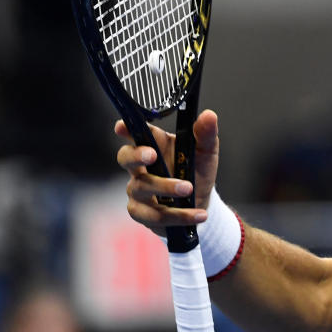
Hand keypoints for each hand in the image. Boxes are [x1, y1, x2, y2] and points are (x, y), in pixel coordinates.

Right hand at [115, 110, 219, 234]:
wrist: (200, 202)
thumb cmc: (197, 171)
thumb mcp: (206, 152)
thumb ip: (205, 135)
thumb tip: (209, 115)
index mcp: (154, 146)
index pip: (135, 133)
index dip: (126, 129)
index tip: (122, 126)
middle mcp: (141, 167)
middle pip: (126, 158)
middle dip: (136, 155)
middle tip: (152, 156)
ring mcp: (138, 190)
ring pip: (142, 188)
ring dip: (166, 188)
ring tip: (189, 188)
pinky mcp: (142, 213)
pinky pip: (154, 216)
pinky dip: (178, 216)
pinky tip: (198, 214)